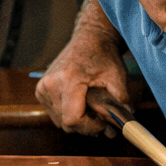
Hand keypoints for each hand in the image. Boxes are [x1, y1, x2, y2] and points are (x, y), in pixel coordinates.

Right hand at [35, 21, 128, 137]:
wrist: (90, 38)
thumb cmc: (103, 55)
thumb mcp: (116, 76)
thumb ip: (120, 100)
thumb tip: (124, 121)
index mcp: (68, 79)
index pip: (72, 119)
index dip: (90, 127)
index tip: (104, 125)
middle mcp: (50, 85)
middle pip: (65, 123)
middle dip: (86, 126)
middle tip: (103, 121)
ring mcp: (42, 88)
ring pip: (59, 121)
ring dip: (78, 122)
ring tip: (94, 112)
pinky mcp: (40, 90)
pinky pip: (54, 113)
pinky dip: (68, 114)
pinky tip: (82, 106)